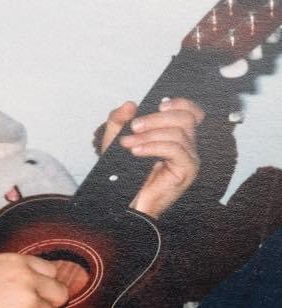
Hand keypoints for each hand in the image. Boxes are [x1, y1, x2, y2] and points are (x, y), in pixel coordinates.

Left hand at [99, 98, 201, 217]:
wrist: (125, 203)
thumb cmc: (125, 176)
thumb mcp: (115, 142)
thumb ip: (119, 121)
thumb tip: (130, 104)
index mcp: (175, 136)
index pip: (191, 112)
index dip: (180, 104)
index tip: (159, 104)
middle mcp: (187, 145)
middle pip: (185, 118)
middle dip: (156, 119)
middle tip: (133, 127)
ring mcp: (189, 158)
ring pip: (178, 133)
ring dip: (149, 135)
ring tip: (128, 144)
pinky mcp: (187, 170)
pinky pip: (176, 150)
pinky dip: (154, 147)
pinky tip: (137, 152)